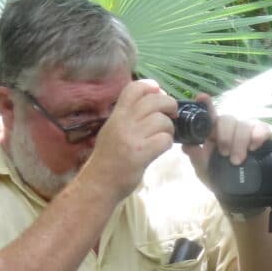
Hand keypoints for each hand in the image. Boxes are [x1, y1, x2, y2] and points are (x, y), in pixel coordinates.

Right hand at [81, 79, 177, 200]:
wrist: (98, 184)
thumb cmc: (108, 159)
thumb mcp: (112, 131)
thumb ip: (128, 117)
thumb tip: (150, 103)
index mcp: (116, 116)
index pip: (133, 88)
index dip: (150, 86)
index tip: (159, 93)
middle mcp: (123, 123)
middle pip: (154, 100)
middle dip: (170, 105)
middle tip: (172, 114)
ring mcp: (131, 138)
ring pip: (162, 120)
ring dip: (170, 128)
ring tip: (164, 136)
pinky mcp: (140, 154)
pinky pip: (165, 140)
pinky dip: (168, 143)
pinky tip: (162, 148)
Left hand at [180, 94, 270, 188]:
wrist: (239, 195)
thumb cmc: (219, 179)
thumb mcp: (203, 169)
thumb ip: (196, 156)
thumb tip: (187, 145)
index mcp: (213, 133)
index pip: (209, 115)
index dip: (206, 104)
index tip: (202, 98)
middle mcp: (230, 129)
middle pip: (228, 119)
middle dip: (225, 136)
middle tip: (224, 154)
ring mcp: (247, 132)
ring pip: (244, 124)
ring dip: (239, 141)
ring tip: (237, 160)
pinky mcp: (262, 137)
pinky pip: (262, 129)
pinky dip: (258, 136)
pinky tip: (254, 147)